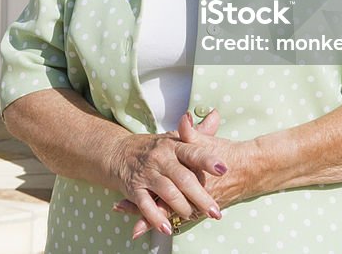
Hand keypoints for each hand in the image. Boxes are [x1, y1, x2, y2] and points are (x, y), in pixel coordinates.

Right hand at [107, 115, 231, 236]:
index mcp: (173, 145)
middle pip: (183, 178)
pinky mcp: (134, 188)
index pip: (193, 152)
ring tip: (193, 217)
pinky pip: (145, 205)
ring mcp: (147, 174)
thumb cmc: (154, 148)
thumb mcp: (174, 138)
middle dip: (201, 196)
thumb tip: (216, 115)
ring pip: (167, 192)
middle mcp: (161, 158)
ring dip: (182, 207)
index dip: (208, 160)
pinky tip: (166, 227)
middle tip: (216, 211)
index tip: (223, 169)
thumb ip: (197, 132)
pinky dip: (155, 217)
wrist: (118, 153)